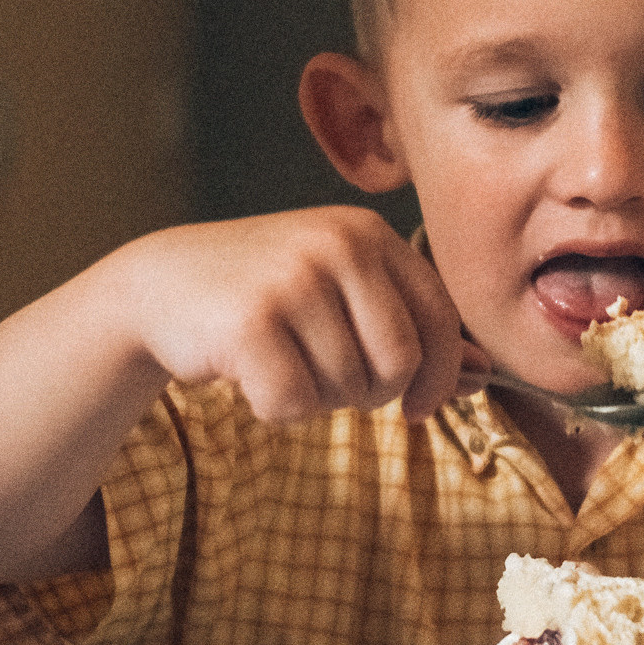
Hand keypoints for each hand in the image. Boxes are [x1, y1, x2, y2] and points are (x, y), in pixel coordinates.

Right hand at [0, 207, 466, 583]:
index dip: (440, 377)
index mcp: (370, 236)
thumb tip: (482, 373)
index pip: (442, 322)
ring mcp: (293, 279)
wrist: (162, 286)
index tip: (420, 405)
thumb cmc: (267, 296)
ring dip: (314, 397)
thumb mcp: (342, 292)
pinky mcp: (251, 321)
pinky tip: (247, 372)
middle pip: (399, 364)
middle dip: (369, 391)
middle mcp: (337, 246)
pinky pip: (294, 403)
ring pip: (346, 389)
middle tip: (325, 375)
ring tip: (279, 360)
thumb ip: (409, 324)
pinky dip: (273, 408)